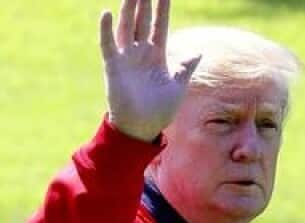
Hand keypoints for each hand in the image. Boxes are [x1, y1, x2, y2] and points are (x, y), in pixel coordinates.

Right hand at [99, 0, 201, 141]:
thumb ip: (185, 68)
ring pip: (126, 27)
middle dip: (144, 2)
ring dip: (128, 9)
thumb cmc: (160, 110)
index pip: (160, 25)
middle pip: (142, 21)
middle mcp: (141, 52)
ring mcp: (126, 58)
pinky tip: (106, 13)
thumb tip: (199, 52)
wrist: (142, 128)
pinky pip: (108, 44)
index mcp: (157, 55)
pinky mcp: (113, 66)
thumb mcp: (177, 87)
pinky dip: (105, 29)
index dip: (162, 9)